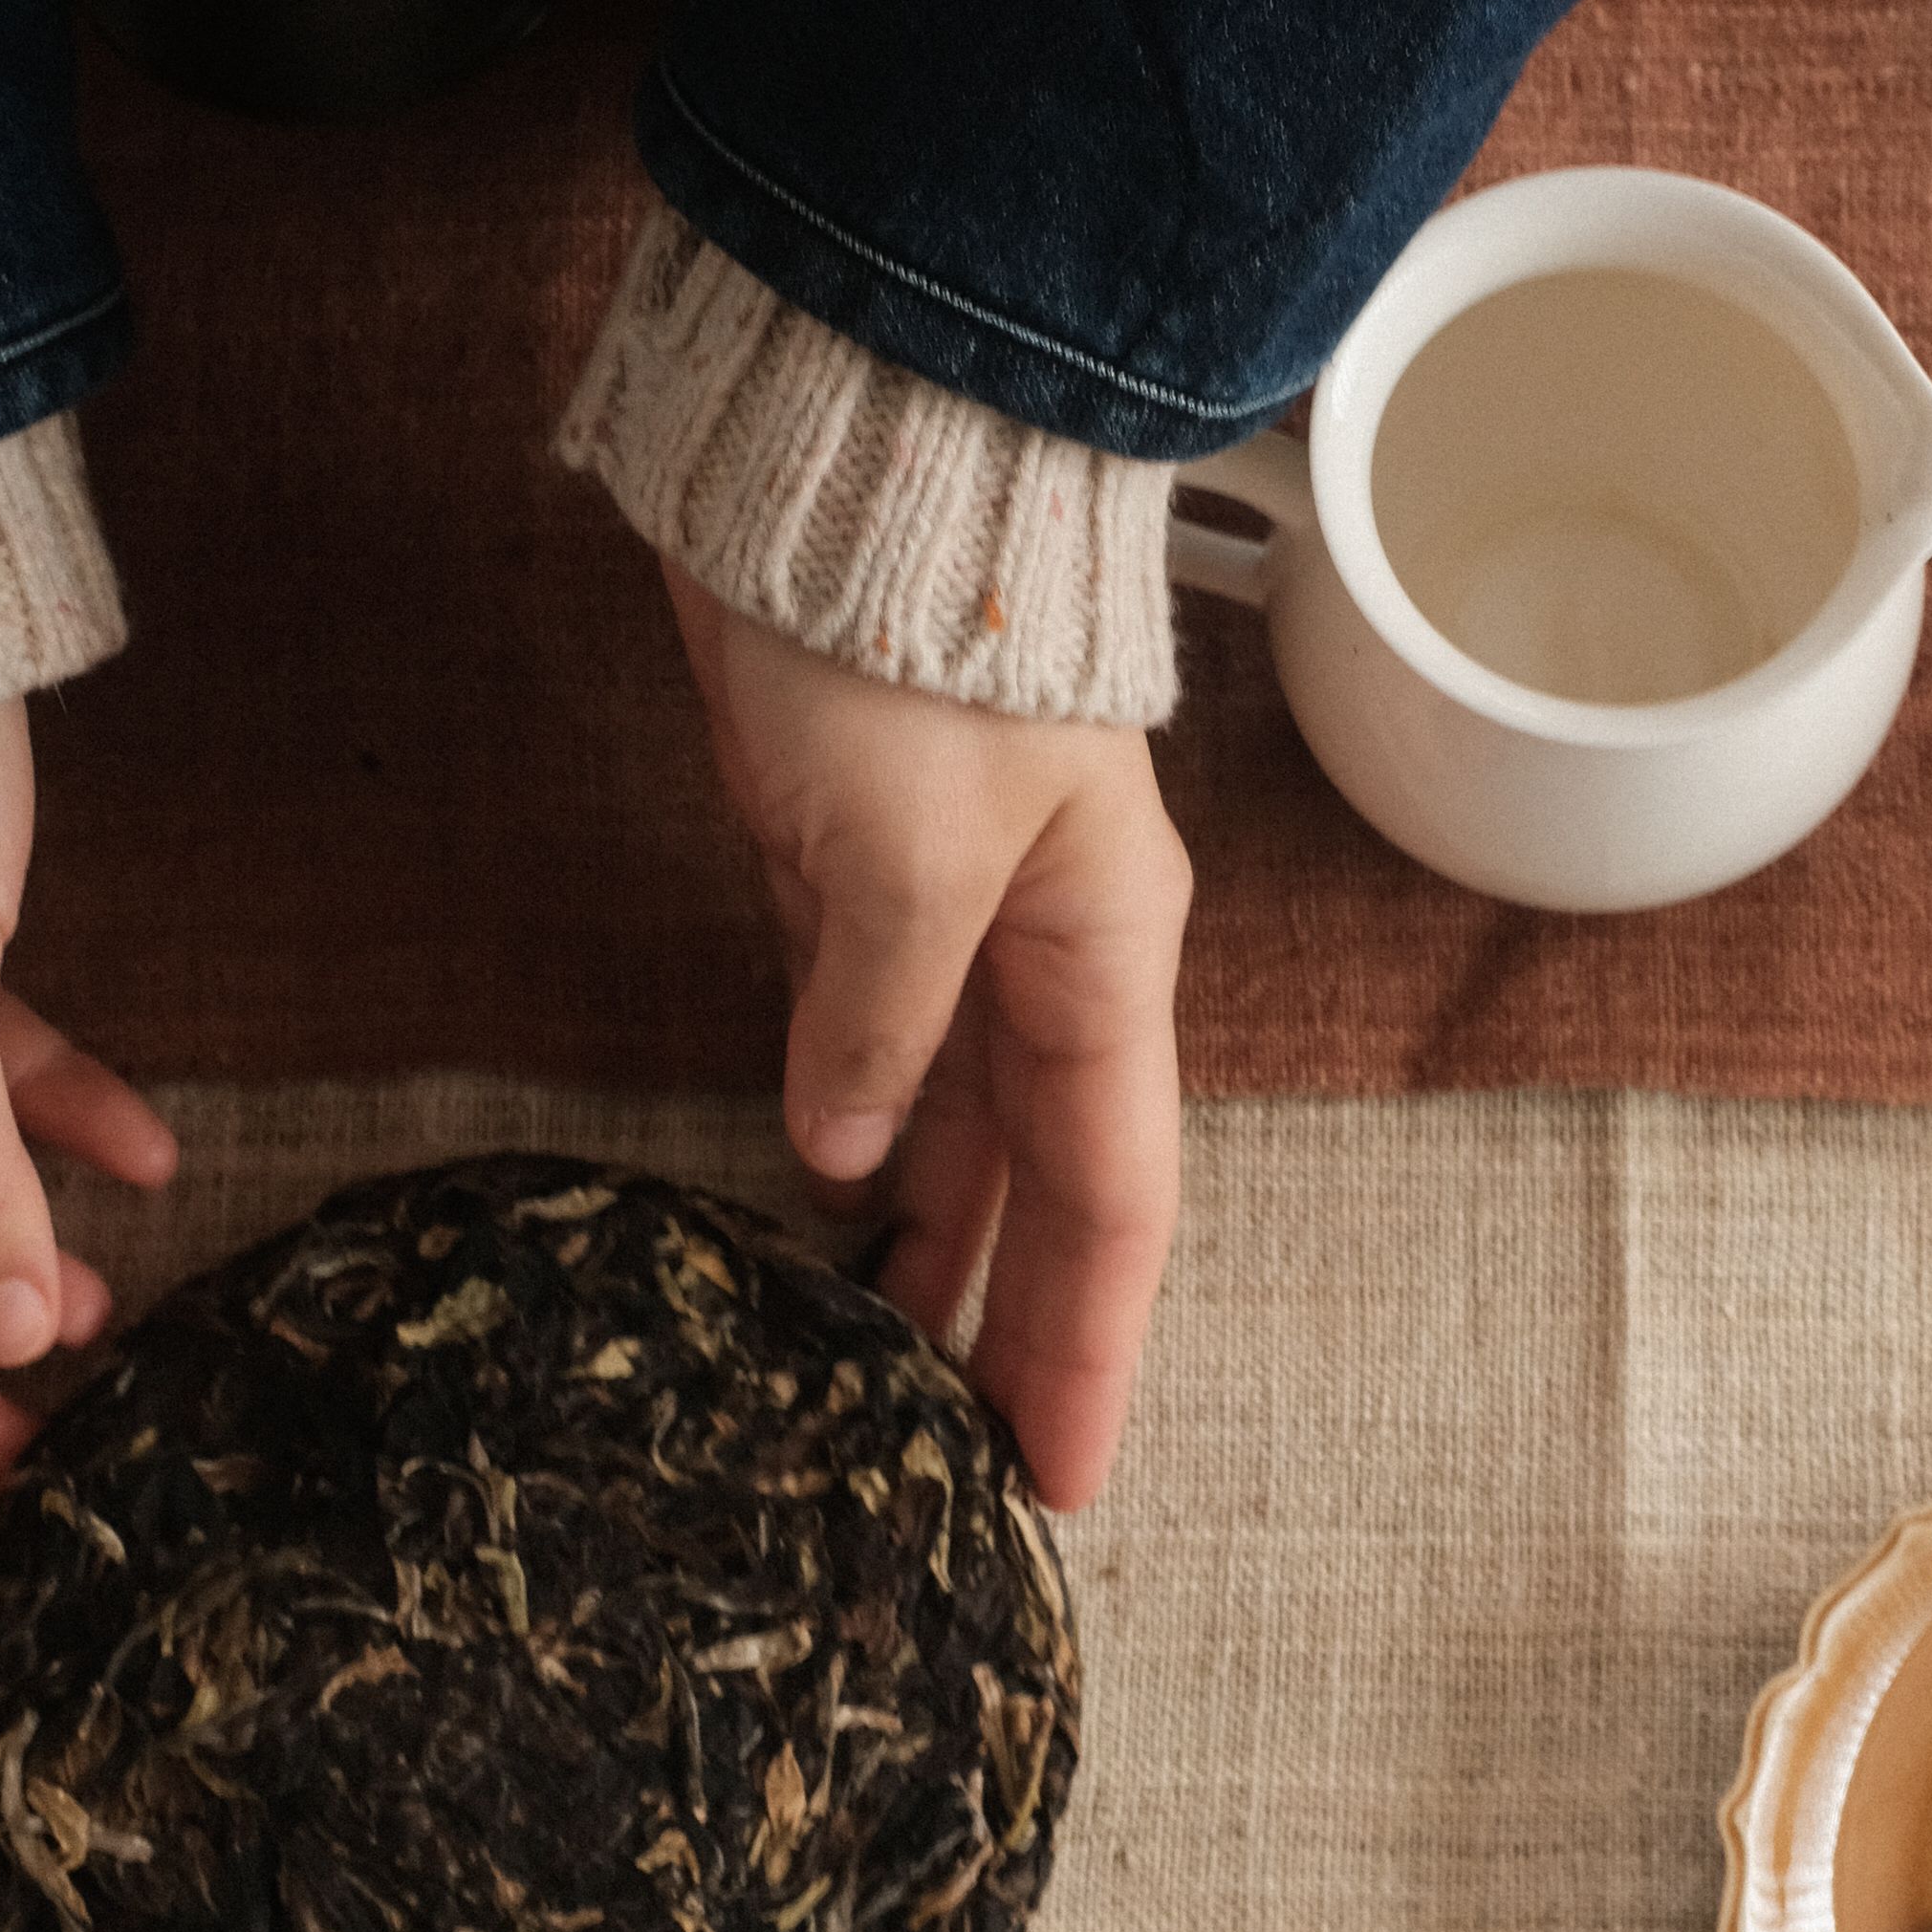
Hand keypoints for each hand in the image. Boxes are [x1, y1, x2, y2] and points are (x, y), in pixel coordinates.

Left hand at [665, 574, 1190, 1511]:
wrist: (850, 455)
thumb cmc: (910, 630)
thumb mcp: (898, 846)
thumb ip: (871, 1016)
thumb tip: (838, 1150)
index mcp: (1105, 954)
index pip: (1110, 1199)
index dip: (1088, 1344)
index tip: (1060, 1476)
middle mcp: (1054, 956)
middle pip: (1046, 1185)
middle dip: (1016, 1327)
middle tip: (967, 1473)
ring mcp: (960, 921)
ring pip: (961, 1132)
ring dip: (931, 1251)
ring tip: (881, 1384)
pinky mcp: (860, 883)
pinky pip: (879, 1060)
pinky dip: (861, 1153)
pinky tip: (822, 1225)